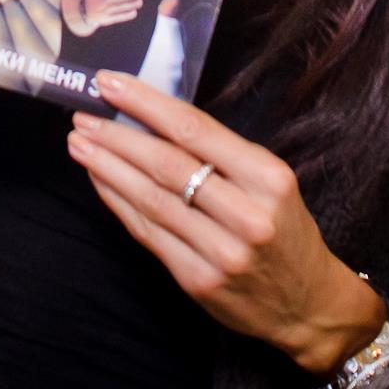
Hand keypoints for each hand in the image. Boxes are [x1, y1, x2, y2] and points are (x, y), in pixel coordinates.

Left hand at [66, 71, 383, 374]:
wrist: (308, 304)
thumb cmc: (284, 230)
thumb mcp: (270, 182)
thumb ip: (220, 155)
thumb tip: (151, 119)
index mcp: (267, 177)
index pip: (195, 130)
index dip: (147, 105)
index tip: (110, 84)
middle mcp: (247, 214)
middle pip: (166, 165)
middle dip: (117, 137)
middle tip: (83, 116)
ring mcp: (221, 252)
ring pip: (151, 199)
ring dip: (108, 168)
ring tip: (80, 144)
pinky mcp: (198, 281)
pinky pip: (149, 233)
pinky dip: (119, 203)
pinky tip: (101, 182)